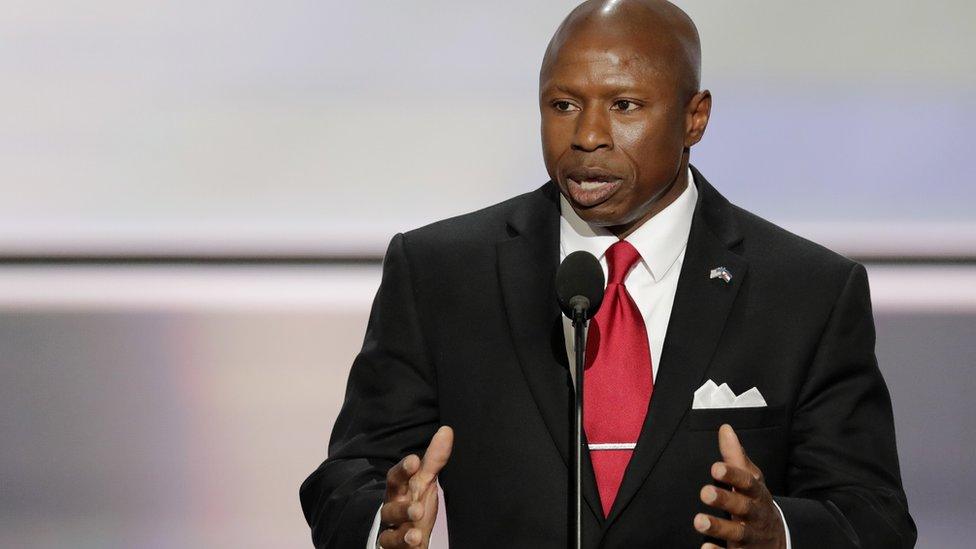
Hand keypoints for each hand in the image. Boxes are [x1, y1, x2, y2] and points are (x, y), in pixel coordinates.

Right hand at [379, 426, 453, 547]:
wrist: (404, 535)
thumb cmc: (414, 503)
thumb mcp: (425, 482)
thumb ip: (434, 460)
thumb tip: (447, 430)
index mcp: (399, 491)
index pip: (396, 478)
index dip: (403, 469)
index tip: (414, 460)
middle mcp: (392, 511)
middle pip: (391, 509)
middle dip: (403, 509)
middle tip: (418, 509)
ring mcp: (392, 532)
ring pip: (390, 534)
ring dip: (402, 535)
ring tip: (415, 535)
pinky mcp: (394, 548)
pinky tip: (415, 547)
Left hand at [694, 424, 785, 548]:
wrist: (776, 538)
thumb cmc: (756, 502)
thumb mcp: (751, 479)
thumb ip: (736, 457)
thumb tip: (725, 428)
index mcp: (757, 494)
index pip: (747, 483)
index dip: (733, 475)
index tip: (715, 467)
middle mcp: (755, 516)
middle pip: (743, 508)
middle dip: (725, 501)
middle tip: (705, 492)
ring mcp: (751, 537)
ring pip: (737, 534)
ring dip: (718, 528)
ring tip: (699, 521)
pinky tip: (705, 548)